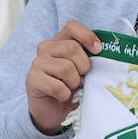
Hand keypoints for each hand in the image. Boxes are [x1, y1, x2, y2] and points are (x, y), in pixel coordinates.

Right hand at [26, 20, 100, 134]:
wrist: (54, 112)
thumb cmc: (72, 87)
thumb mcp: (84, 69)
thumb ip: (90, 58)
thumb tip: (106, 53)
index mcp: (60, 41)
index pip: (72, 27)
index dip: (87, 36)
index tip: (98, 50)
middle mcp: (46, 48)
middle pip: (72, 48)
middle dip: (83, 66)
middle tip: (81, 78)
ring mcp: (37, 63)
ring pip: (65, 67)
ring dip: (73, 82)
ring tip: (70, 87)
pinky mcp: (32, 80)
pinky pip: (57, 86)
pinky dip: (64, 94)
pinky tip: (61, 96)